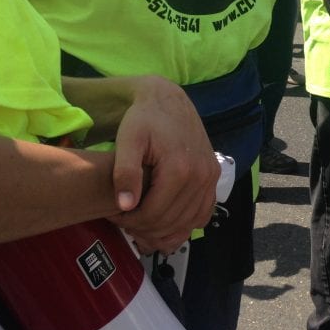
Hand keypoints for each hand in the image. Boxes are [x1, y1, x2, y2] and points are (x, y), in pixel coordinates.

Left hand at [106, 76, 217, 252]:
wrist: (168, 100)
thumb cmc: (143, 119)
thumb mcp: (128, 141)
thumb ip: (125, 172)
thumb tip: (125, 206)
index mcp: (180, 169)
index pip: (154, 214)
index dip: (131, 222)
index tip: (115, 216)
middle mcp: (202, 176)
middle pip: (172, 221)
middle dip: (145, 227)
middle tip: (125, 220)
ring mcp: (211, 177)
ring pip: (188, 221)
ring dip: (165, 229)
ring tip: (142, 222)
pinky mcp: (214, 176)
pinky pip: (204, 213)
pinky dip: (186, 223)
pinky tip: (167, 221)